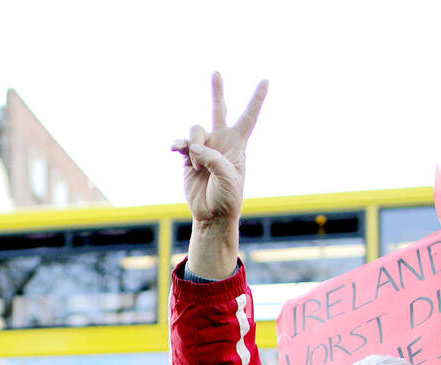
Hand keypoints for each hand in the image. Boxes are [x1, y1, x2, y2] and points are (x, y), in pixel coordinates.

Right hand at [171, 73, 267, 225]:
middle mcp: (220, 142)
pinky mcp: (188, 158)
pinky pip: (182, 144)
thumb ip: (212, 158)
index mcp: (237, 145)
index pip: (249, 117)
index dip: (257, 99)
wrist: (211, 215)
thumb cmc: (227, 197)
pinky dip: (179, 144)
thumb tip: (191, 148)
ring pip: (196, 130)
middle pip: (219, 111)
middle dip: (217, 92)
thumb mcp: (227, 177)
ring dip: (195, 146)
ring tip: (198, 165)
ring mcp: (203, 149)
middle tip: (216, 73)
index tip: (266, 80)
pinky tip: (175, 148)